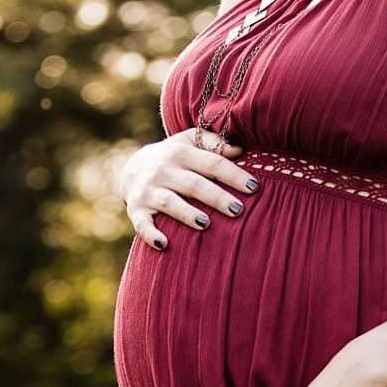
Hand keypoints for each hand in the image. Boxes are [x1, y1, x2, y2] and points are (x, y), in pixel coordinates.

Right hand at [121, 127, 261, 251]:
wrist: (132, 168)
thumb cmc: (173, 157)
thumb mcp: (189, 142)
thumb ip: (214, 143)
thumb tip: (239, 150)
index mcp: (181, 152)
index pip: (212, 163)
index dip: (233, 175)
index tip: (255, 187)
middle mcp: (164, 170)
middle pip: (194, 184)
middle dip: (216, 197)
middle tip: (237, 210)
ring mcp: (148, 191)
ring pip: (169, 202)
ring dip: (186, 213)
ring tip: (205, 224)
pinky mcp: (136, 210)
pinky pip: (142, 224)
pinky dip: (151, 234)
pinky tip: (164, 244)